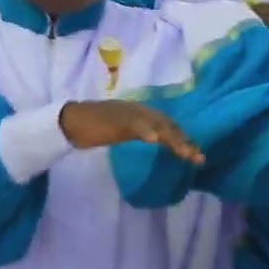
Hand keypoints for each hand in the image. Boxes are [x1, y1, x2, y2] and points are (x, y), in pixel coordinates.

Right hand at [59, 100, 203, 164]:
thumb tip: (157, 141)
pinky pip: (134, 124)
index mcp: (141, 113)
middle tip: (198, 158)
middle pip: (167, 124)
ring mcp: (128, 113)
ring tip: (185, 153)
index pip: (168, 125)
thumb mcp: (123, 130)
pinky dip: (145, 130)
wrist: (71, 120)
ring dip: (172, 138)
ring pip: (156, 124)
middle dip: (184, 141)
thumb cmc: (95, 127)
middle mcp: (139, 110)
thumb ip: (139, 132)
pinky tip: (154, 140)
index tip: (197, 155)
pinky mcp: (116, 119)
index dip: (183, 139)